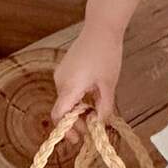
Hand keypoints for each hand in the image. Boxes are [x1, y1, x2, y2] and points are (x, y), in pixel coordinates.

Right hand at [49, 24, 124, 154]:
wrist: (101, 28)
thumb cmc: (106, 54)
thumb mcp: (109, 84)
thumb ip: (104, 106)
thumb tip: (99, 123)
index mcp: (69, 87)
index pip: (59, 116)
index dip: (66, 130)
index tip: (78, 139)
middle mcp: (60, 81)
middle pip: (62, 109)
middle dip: (75, 122)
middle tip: (91, 129)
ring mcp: (61, 73)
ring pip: (66, 99)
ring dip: (78, 110)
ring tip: (94, 113)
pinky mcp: (65, 68)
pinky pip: (68, 89)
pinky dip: (76, 98)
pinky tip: (91, 98)